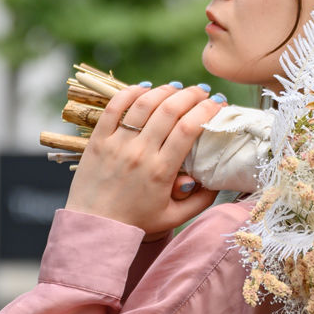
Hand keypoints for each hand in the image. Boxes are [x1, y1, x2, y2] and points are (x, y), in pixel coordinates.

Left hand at [66, 84, 223, 236]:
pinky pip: (114, 107)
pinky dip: (131, 92)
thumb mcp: (175, 217)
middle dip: (191, 95)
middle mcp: (140, 153)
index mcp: (161, 171)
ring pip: (144, 104)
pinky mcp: (98, 140)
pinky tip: (146, 88)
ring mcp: (117, 144)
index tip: (219, 104)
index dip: (207, 110)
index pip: (189, 128)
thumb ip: (201, 200)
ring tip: (178, 88)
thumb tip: (219, 179)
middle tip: (203, 91)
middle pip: (169, 110)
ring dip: (165, 90)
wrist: (94, 226)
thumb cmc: (137, 222)